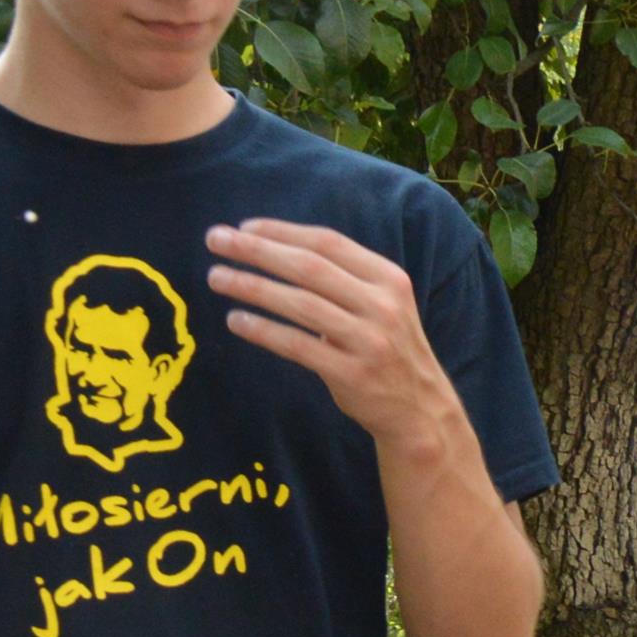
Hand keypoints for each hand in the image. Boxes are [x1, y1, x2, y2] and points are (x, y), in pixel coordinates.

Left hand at [204, 220, 469, 468]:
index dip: (281, 232)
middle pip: (309, 267)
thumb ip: (343, 278)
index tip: (243, 227)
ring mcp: (369, 340)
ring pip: (300, 304)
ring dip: (251, 287)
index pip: (327, 243)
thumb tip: (276, 248)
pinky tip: (237, 320)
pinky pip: (297, 346)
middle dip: (256, 250)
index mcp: (388, 278)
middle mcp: (382, 305)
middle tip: (215, 240)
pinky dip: (263, 330)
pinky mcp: (352, 374)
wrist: (421, 409)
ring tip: (216, 277)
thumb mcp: (382, 303)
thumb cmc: (387, 348)